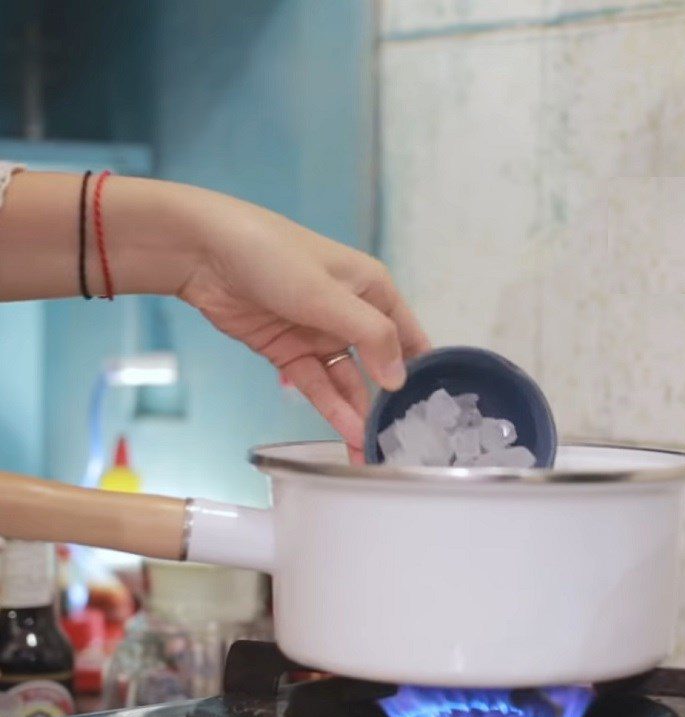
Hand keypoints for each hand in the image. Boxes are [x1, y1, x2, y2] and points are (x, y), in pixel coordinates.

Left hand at [177, 192, 429, 458]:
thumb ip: (371, 336)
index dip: (421, 371)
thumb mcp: (329, 295)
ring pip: (347, 381)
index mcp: (372, 289)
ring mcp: (318, 334)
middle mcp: (351, 313)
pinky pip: (317, 384)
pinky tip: (347, 431)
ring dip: (358, 413)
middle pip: (377, 365)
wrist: (202, 251)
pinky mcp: (288, 350)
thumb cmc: (274, 258)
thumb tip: (400, 379)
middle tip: (399, 441)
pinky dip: (332, 407)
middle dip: (388, 401)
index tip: (433, 411)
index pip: (407, 335)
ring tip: (371, 449)